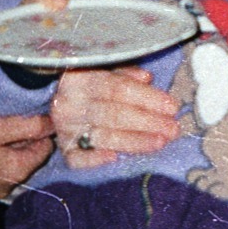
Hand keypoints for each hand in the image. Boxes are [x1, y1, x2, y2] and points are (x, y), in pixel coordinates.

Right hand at [0, 114, 54, 198]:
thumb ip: (26, 126)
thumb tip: (54, 123)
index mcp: (16, 172)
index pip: (46, 147)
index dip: (42, 127)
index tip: (32, 111)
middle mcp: (8, 186)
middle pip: (31, 155)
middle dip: (26, 136)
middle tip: (10, 116)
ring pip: (15, 160)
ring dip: (11, 143)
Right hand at [50, 64, 182, 168]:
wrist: (55, 96)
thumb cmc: (91, 81)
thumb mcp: (106, 69)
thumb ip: (126, 73)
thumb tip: (148, 78)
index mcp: (80, 78)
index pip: (117, 88)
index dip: (146, 98)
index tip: (172, 107)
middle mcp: (68, 103)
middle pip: (112, 114)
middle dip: (147, 122)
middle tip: (172, 129)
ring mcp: (64, 127)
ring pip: (102, 136)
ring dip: (134, 141)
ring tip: (160, 142)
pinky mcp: (63, 148)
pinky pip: (77, 158)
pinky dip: (95, 159)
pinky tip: (115, 157)